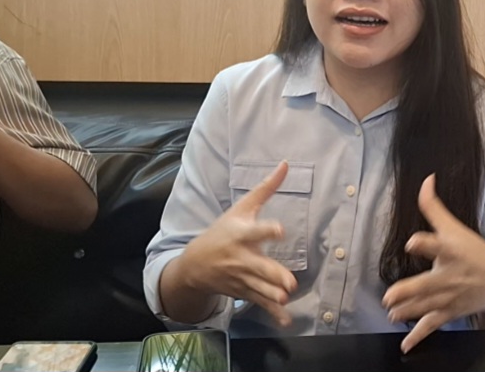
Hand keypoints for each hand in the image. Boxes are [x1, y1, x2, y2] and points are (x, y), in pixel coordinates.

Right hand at [178, 161, 298, 325]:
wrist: (195, 265)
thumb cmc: (222, 231)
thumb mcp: (242, 207)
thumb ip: (266, 188)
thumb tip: (285, 164)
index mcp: (241, 234)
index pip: (255, 231)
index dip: (267, 230)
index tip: (280, 230)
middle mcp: (241, 257)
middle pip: (258, 266)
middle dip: (272, 274)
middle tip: (289, 282)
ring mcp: (242, 278)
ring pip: (260, 288)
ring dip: (273, 295)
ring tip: (286, 298)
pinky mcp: (245, 292)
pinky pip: (260, 303)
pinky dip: (272, 313)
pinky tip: (285, 319)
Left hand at [382, 174, 484, 353]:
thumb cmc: (474, 252)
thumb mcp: (456, 228)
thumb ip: (434, 207)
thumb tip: (426, 179)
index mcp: (451, 251)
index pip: (438, 244)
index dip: (426, 242)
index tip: (414, 242)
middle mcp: (451, 275)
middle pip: (429, 283)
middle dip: (410, 291)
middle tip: (390, 296)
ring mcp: (450, 297)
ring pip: (426, 306)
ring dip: (408, 312)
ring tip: (391, 314)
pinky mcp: (449, 312)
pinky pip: (432, 326)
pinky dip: (419, 336)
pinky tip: (406, 344)